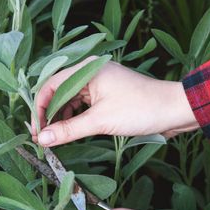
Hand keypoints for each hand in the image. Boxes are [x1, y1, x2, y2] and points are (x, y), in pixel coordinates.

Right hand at [32, 57, 198, 146]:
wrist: (174, 110)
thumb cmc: (140, 108)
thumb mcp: (100, 120)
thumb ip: (69, 129)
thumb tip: (43, 139)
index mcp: (86, 70)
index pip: (51, 86)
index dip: (40, 108)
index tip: (36, 129)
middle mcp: (88, 74)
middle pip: (59, 94)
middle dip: (49, 115)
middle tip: (42, 137)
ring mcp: (97, 85)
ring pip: (69, 101)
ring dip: (61, 119)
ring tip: (53, 138)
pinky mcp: (104, 96)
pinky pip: (81, 106)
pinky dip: (74, 118)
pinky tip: (69, 131)